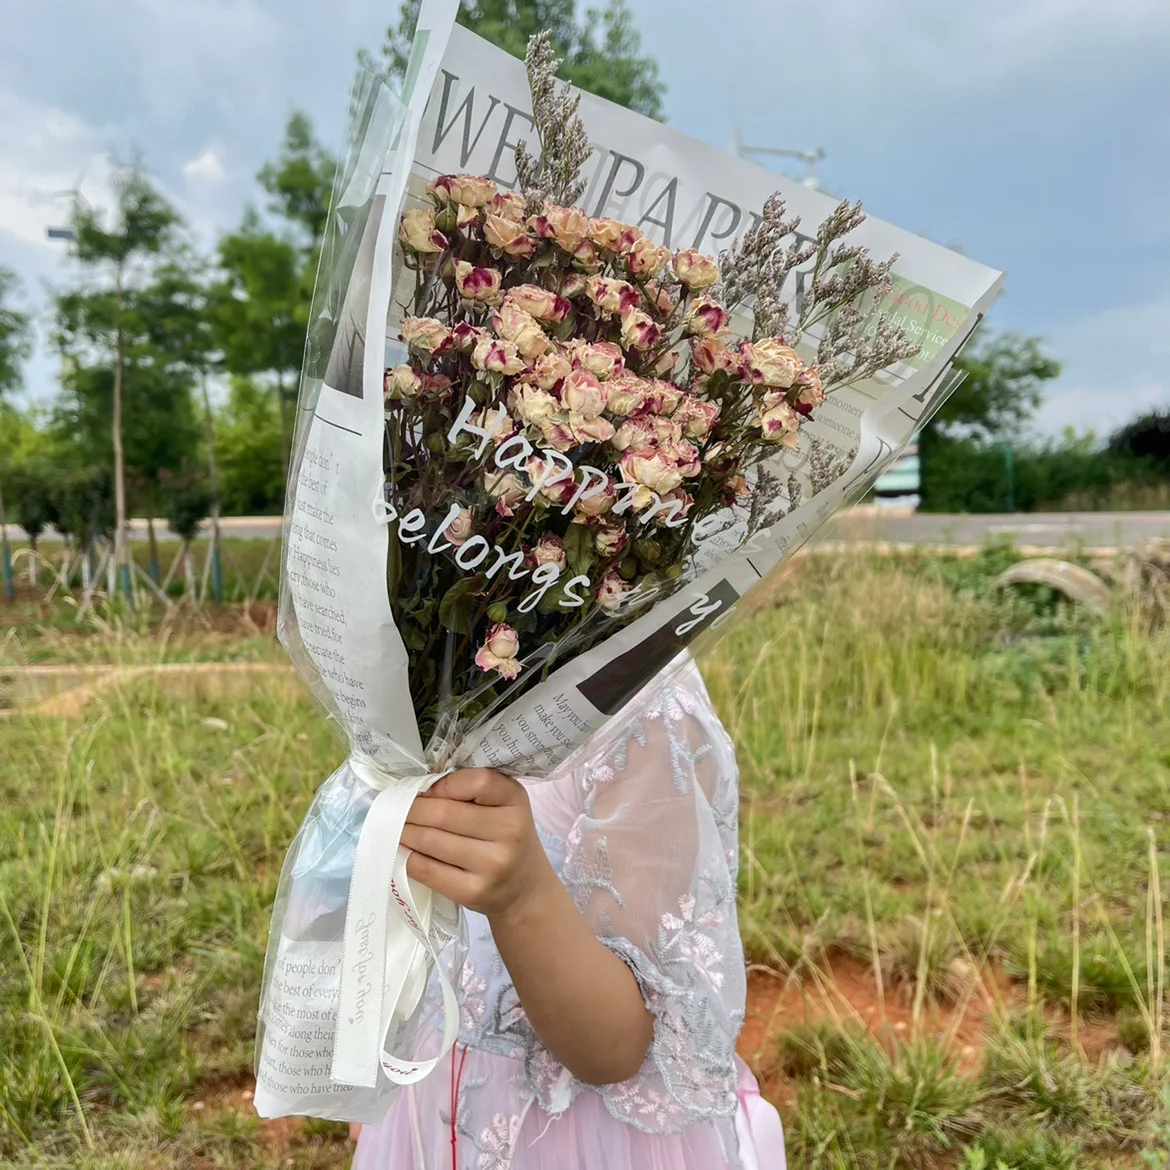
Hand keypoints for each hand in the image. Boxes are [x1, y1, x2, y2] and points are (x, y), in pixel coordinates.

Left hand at [400, 769, 555, 920]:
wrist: (525, 888)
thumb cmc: (505, 836)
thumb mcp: (502, 803)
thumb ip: (470, 789)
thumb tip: (419, 789)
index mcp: (515, 800)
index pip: (477, 782)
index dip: (443, 784)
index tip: (427, 790)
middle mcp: (509, 832)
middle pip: (445, 813)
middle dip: (412, 808)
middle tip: (396, 807)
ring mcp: (492, 865)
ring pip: (431, 840)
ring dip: (404, 831)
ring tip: (396, 827)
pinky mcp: (474, 892)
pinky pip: (427, 870)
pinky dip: (407, 857)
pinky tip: (404, 850)